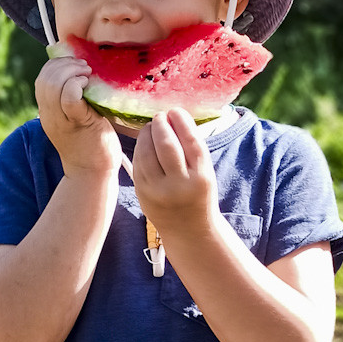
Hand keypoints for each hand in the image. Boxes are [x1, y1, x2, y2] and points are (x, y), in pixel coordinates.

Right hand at [35, 56, 120, 177]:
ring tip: (87, 74)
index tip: (76, 65)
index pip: (42, 79)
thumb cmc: (89, 142)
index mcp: (47, 111)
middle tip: (84, 68)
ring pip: (54, 86)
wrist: (92, 173)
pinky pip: (70, 98)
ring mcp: (61, 120)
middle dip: (65, 65)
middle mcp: (49, 115)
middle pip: (45, 79)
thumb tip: (81, 74)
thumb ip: (70, 100)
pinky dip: (77, 85)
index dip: (57, 65)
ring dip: (73, 72)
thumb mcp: (72, 119)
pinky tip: (88, 85)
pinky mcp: (78, 123)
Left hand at [132, 108, 217, 237]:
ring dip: (147, 133)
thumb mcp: (204, 172)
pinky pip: (138, 163)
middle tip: (161, 116)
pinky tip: (144, 141)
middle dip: (161, 124)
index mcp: (201, 177)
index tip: (176, 110)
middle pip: (166, 145)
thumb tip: (173, 116)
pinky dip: (140, 147)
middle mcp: (179, 185)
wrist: (189, 231)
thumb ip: (192, 148)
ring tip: (151, 126)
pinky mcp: (142, 193)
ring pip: (147, 152)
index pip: (191, 142)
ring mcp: (158, 191)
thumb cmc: (198, 193)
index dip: (181, 121)